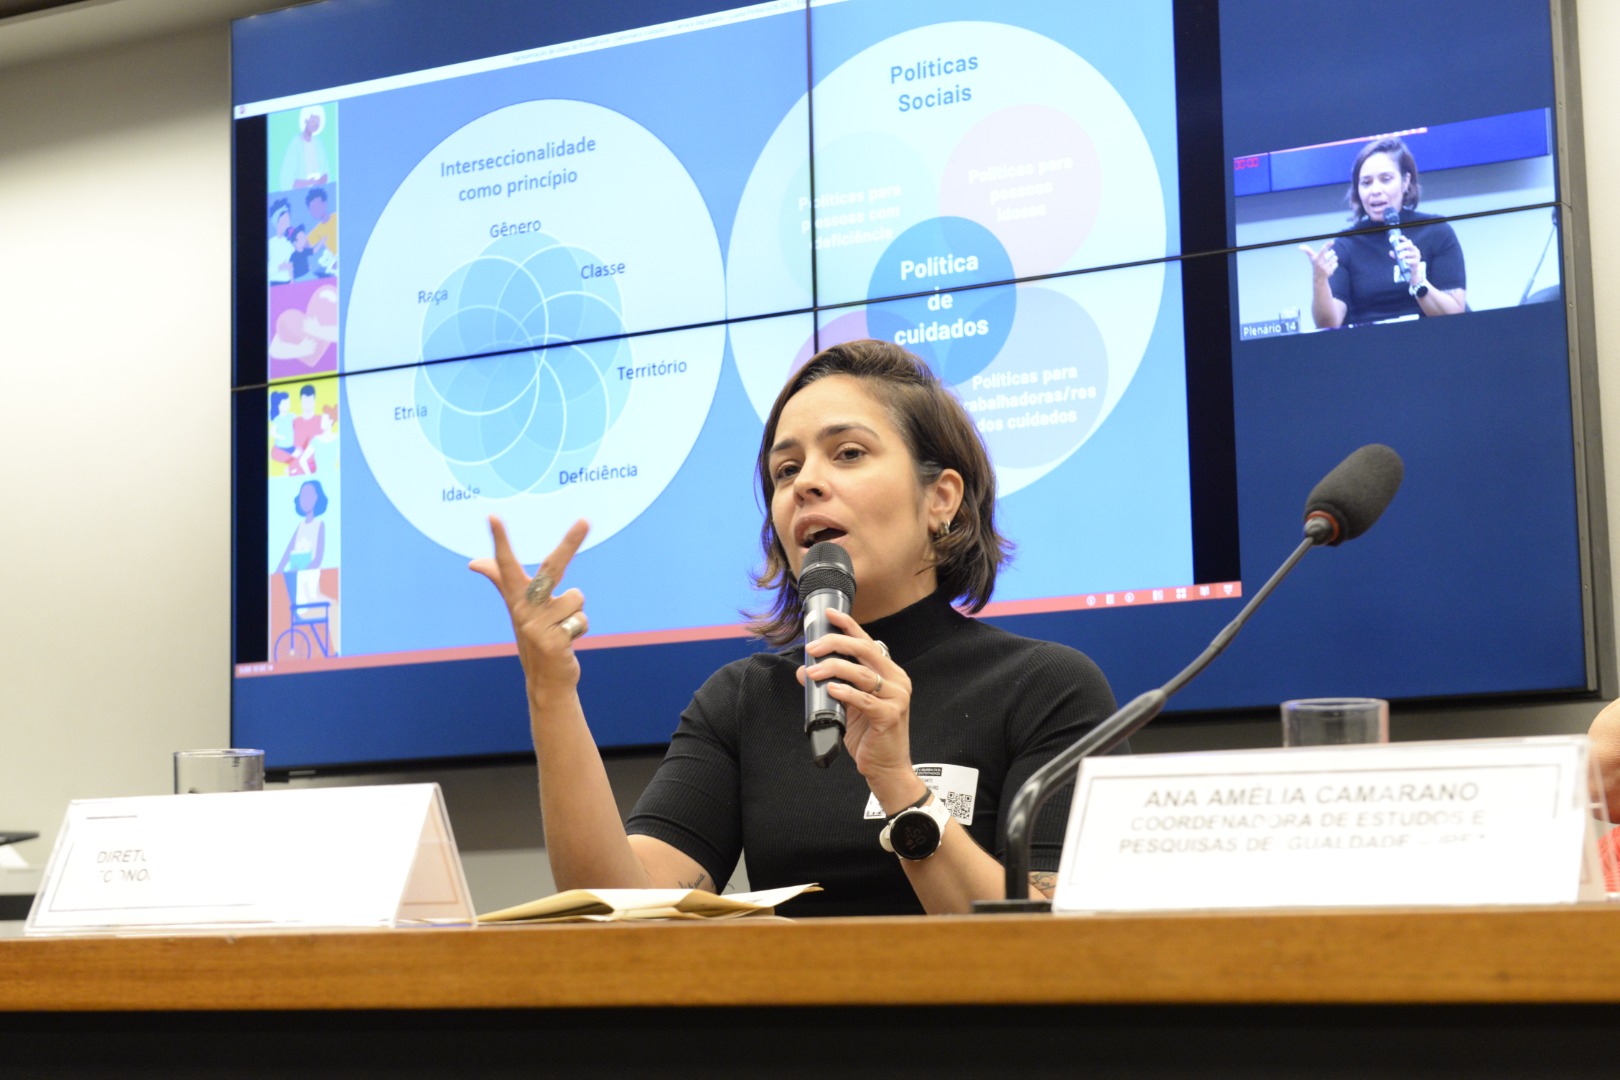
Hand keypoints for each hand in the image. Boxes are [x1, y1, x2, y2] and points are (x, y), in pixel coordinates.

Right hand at [469, 516, 589, 694]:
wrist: (546, 680)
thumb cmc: (534, 637)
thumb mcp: (518, 608)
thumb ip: (500, 580)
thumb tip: (473, 562)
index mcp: (517, 597)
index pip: (505, 565)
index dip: (500, 540)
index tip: (492, 516)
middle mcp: (524, 608)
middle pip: (551, 569)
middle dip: (569, 543)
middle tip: (585, 520)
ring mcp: (537, 625)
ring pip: (576, 598)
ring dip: (576, 612)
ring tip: (563, 628)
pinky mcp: (554, 641)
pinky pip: (580, 620)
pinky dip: (579, 629)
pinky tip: (567, 643)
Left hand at [797, 608, 922, 812]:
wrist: (888, 770)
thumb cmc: (870, 737)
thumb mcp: (849, 707)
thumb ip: (833, 687)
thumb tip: (804, 672)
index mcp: (889, 673)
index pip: (868, 642)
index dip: (848, 625)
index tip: (829, 614)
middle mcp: (897, 680)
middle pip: (865, 650)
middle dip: (835, 643)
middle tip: (811, 648)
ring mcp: (896, 697)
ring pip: (861, 672)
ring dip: (833, 669)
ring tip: (812, 672)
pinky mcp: (889, 716)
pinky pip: (863, 698)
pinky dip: (844, 692)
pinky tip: (830, 689)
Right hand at [1299, 239, 1337, 280]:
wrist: (1318, 278)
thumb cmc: (1315, 264)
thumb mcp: (1312, 258)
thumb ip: (1307, 251)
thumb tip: (1299, 247)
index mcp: (1316, 258)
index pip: (1322, 251)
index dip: (1327, 246)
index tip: (1331, 241)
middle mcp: (1320, 263)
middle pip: (1331, 253)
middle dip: (1332, 253)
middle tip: (1328, 256)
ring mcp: (1325, 268)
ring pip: (1335, 258)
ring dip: (1334, 259)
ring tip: (1329, 262)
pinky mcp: (1329, 272)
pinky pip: (1336, 264)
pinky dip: (1334, 265)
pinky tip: (1330, 268)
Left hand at [1390, 236, 1424, 284]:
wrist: (1411, 272)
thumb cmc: (1406, 262)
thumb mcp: (1400, 258)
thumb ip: (1396, 254)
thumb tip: (1390, 252)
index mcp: (1410, 248)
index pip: (1408, 242)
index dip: (1403, 239)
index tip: (1399, 238)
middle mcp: (1415, 250)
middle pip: (1409, 245)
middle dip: (1402, 246)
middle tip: (1396, 249)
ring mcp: (1417, 256)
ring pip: (1411, 253)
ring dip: (1404, 254)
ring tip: (1399, 257)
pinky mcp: (1417, 262)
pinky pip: (1412, 260)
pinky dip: (1408, 261)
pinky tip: (1405, 261)